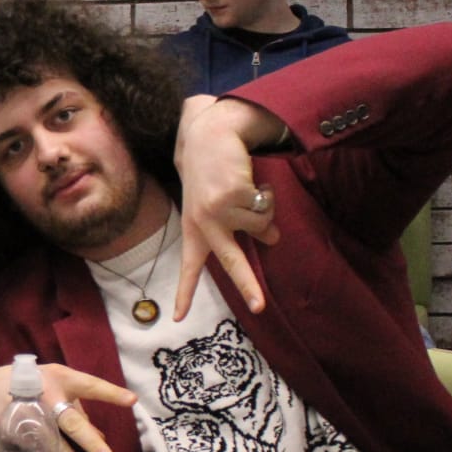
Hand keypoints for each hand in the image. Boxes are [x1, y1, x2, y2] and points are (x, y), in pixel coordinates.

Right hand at [0, 364, 131, 451]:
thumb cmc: (32, 387)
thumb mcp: (56, 388)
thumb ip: (79, 410)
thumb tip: (103, 437)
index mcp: (60, 379)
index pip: (90, 385)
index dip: (110, 393)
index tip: (132, 401)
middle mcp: (46, 396)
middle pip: (70, 421)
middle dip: (89, 441)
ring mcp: (29, 416)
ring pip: (54, 444)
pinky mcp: (15, 432)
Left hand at [173, 95, 281, 318]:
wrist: (209, 133)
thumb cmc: (213, 169)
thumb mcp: (218, 202)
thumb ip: (238, 225)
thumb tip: (272, 239)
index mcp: (195, 227)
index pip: (190, 266)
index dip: (186, 293)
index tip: (178, 318)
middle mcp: (205, 223)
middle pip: (231, 262)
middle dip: (248, 286)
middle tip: (260, 308)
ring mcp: (219, 210)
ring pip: (263, 226)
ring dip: (265, 208)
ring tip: (249, 189)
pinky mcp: (235, 196)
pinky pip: (268, 208)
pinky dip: (268, 194)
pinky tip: (252, 179)